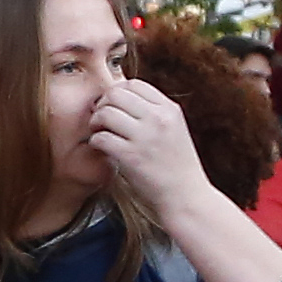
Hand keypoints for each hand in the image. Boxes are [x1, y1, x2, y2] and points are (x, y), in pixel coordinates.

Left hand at [76, 69, 209, 213]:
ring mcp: (144, 137)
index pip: (134, 84)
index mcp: (169, 110)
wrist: (186, 197)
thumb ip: (155, 113)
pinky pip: (101, 138)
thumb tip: (125, 97)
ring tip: (99, 132)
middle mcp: (158, 119)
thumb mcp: (175, 130)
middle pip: (116, 94)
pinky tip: (101, 148)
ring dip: (96, 122)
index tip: (113, 105)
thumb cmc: (178, 167)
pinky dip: (95, 141)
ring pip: (105, 113)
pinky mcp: (131, 157)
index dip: (118, 92)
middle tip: (101, 119)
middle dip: (103, 104)